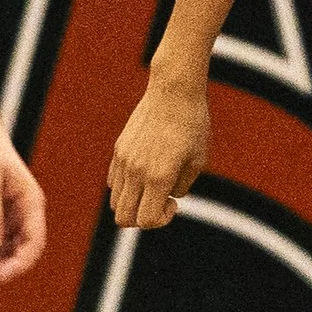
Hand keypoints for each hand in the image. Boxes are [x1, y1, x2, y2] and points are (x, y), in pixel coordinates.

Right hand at [107, 68, 207, 229]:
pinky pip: (113, 181)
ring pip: (115, 201)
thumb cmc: (193, 124)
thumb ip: (181, 187)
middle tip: (161, 200)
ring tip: (152, 187)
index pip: (146, 220)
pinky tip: (144, 172)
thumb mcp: (198, 160)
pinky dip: (125, 187)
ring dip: (133, 203)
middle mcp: (136, 170)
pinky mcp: (119, 148)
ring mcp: (124, 159)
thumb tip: (167, 197)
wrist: (174, 90)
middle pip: (124, 217)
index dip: (160, 221)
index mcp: (158, 176)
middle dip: (143, 219)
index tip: (173, 202)